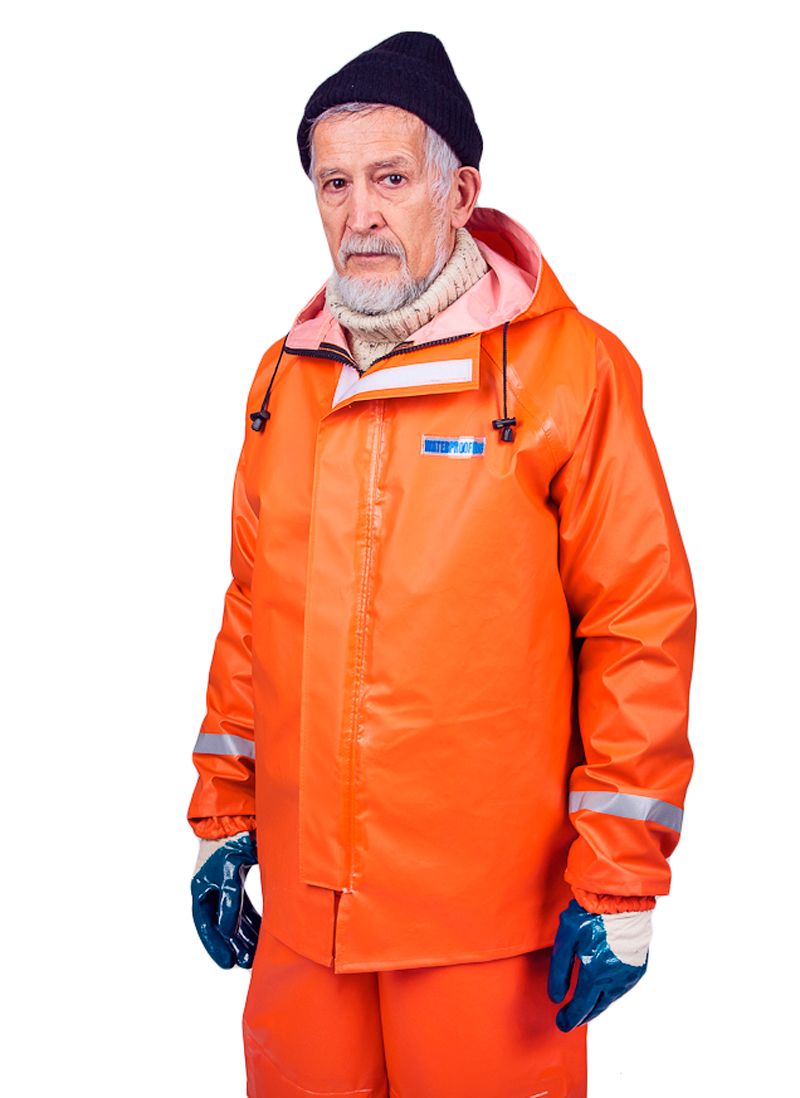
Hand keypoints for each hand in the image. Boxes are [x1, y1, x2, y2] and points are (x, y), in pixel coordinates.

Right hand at [191, 831, 260, 968]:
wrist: (238, 812)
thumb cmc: (233, 836)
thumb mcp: (230, 866)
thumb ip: (230, 896)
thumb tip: (227, 928)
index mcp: (202, 885)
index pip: (208, 920)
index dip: (218, 942)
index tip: (228, 961)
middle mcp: (210, 888)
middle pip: (219, 924)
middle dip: (232, 944)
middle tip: (244, 963)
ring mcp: (222, 885)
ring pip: (232, 918)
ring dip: (243, 936)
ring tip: (254, 957)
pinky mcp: (235, 880)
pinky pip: (242, 907)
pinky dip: (250, 922)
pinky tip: (261, 937)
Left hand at [547, 898, 650, 1030]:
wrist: (623, 897)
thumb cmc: (592, 913)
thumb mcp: (567, 937)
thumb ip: (559, 969)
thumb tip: (556, 996)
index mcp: (596, 974)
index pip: (582, 1007)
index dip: (570, 1018)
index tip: (561, 1023)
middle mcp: (616, 980)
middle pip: (597, 1007)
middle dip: (583, 1015)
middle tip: (572, 1019)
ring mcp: (630, 974)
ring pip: (611, 998)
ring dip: (597, 1003)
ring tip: (586, 1005)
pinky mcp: (639, 966)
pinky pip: (622, 986)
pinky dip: (611, 991)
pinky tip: (603, 988)